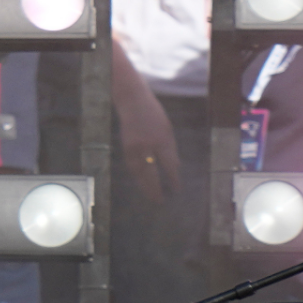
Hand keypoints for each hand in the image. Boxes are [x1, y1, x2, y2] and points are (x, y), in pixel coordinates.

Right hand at [117, 76, 180, 203]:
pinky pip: (132, 166)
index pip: (169, 165)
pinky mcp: (125, 147)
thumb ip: (170, 149)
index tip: (177, 191)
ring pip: (139, 173)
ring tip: (150, 196)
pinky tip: (140, 183)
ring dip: (144, 186)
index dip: (173, 179)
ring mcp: (134, 147)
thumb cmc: (153, 114)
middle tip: (160, 201)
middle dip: (156, 188)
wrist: (132, 102)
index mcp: (161, 140)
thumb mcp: (167, 129)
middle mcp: (147, 146)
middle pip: (151, 173)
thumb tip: (174, 167)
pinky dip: (137, 176)